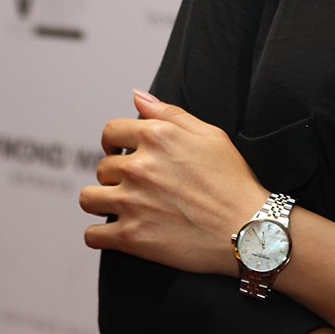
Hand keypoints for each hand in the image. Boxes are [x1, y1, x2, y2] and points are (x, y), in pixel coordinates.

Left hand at [80, 90, 266, 273]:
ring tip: (123, 205)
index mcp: (158, 137)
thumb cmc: (232, 180)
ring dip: (102, 201)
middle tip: (139, 185)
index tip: (122, 151)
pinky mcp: (130, 237)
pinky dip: (101, 234)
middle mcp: (140, 166)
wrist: (246, 228)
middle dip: (117, 174)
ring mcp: (132, 202)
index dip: (115, 141)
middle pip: (102, 166)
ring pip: (89, 198)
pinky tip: (118, 231)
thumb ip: (170, 113)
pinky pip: (91, 235)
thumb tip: (137, 96)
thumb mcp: (210, 135)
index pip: (110, 131)